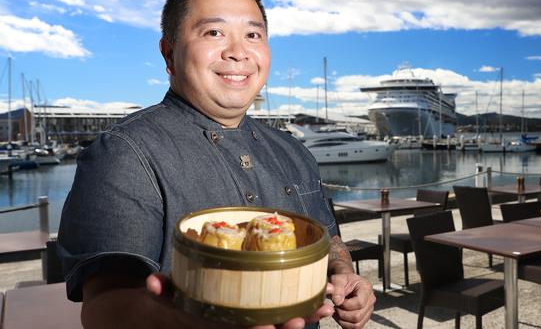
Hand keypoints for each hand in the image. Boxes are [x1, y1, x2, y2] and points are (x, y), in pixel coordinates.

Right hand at [147, 273, 334, 328]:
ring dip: (304, 319)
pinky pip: (287, 316)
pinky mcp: (265, 316)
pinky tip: (324, 305)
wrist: (183, 318)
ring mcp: (254, 324)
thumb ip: (162, 290)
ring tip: (324, 310)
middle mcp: (238, 327)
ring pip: (281, 327)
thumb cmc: (179, 306)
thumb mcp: (167, 299)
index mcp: (217, 325)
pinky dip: (307, 310)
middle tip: (300, 321)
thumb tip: (150, 283)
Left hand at [327, 273, 374, 327]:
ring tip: (337, 311)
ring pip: (357, 324)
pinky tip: (340, 316)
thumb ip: (337, 288)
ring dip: (343, 320)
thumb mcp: (338, 279)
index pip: (359, 303)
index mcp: (366, 288)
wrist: (345, 283)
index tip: (338, 301)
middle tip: (336, 306)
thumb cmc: (343, 280)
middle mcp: (370, 300)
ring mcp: (368, 310)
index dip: (345, 305)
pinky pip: (356, 327)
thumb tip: (338, 301)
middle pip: (358, 316)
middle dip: (342, 314)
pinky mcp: (364, 318)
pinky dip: (345, 324)